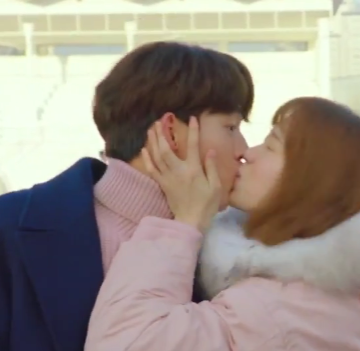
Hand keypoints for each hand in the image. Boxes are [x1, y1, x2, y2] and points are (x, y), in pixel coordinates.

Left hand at [139, 117, 223, 231]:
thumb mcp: (215, 186)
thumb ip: (211, 167)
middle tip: (160, 121)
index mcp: (193, 170)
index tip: (192, 118)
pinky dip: (147, 158)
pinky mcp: (162, 185)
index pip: (193, 146)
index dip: (192, 131)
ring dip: (153, 141)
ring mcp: (168, 178)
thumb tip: (210, 151)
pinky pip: (152, 169)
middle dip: (162, 133)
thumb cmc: (206, 205)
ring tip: (151, 129)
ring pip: (157, 156)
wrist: (191, 222)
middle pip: (167, 148)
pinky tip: (144, 149)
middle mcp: (178, 171)